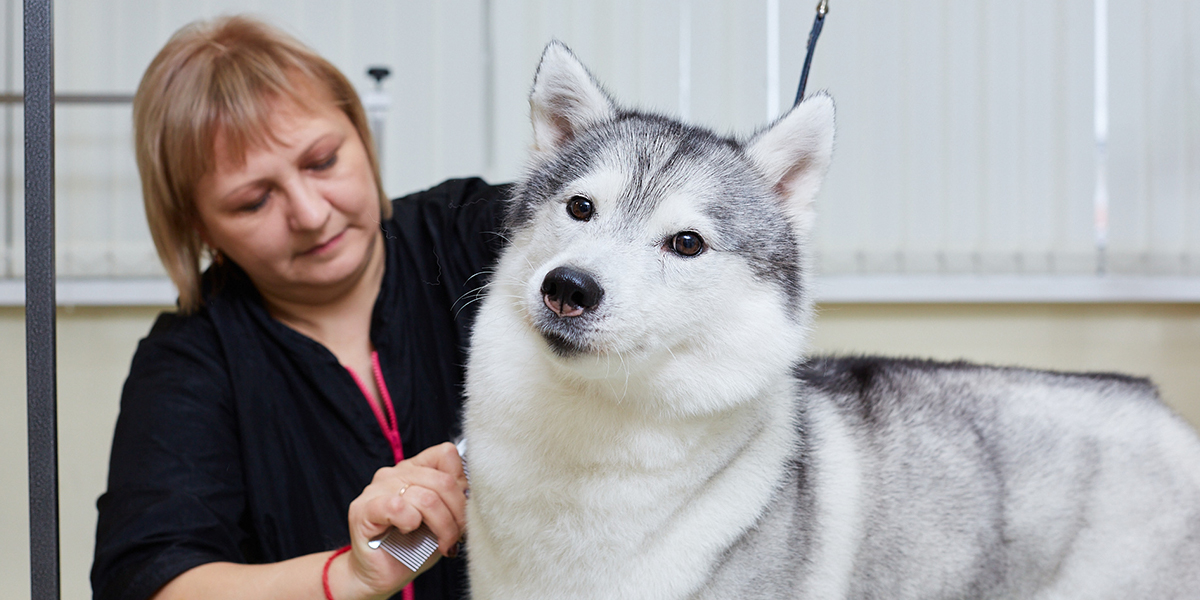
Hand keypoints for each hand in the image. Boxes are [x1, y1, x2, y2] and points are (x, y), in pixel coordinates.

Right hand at [335, 442, 468, 598]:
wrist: (380, 575)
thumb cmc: (412, 548)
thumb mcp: (442, 519)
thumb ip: (453, 498)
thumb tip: (473, 491)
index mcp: (415, 470)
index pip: (446, 455)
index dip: (461, 483)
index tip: (463, 512)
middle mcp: (395, 473)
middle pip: (442, 480)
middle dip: (458, 514)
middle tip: (457, 536)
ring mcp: (377, 489)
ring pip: (426, 497)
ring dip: (441, 525)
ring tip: (441, 542)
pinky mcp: (363, 509)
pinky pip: (397, 506)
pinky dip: (411, 522)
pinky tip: (409, 531)